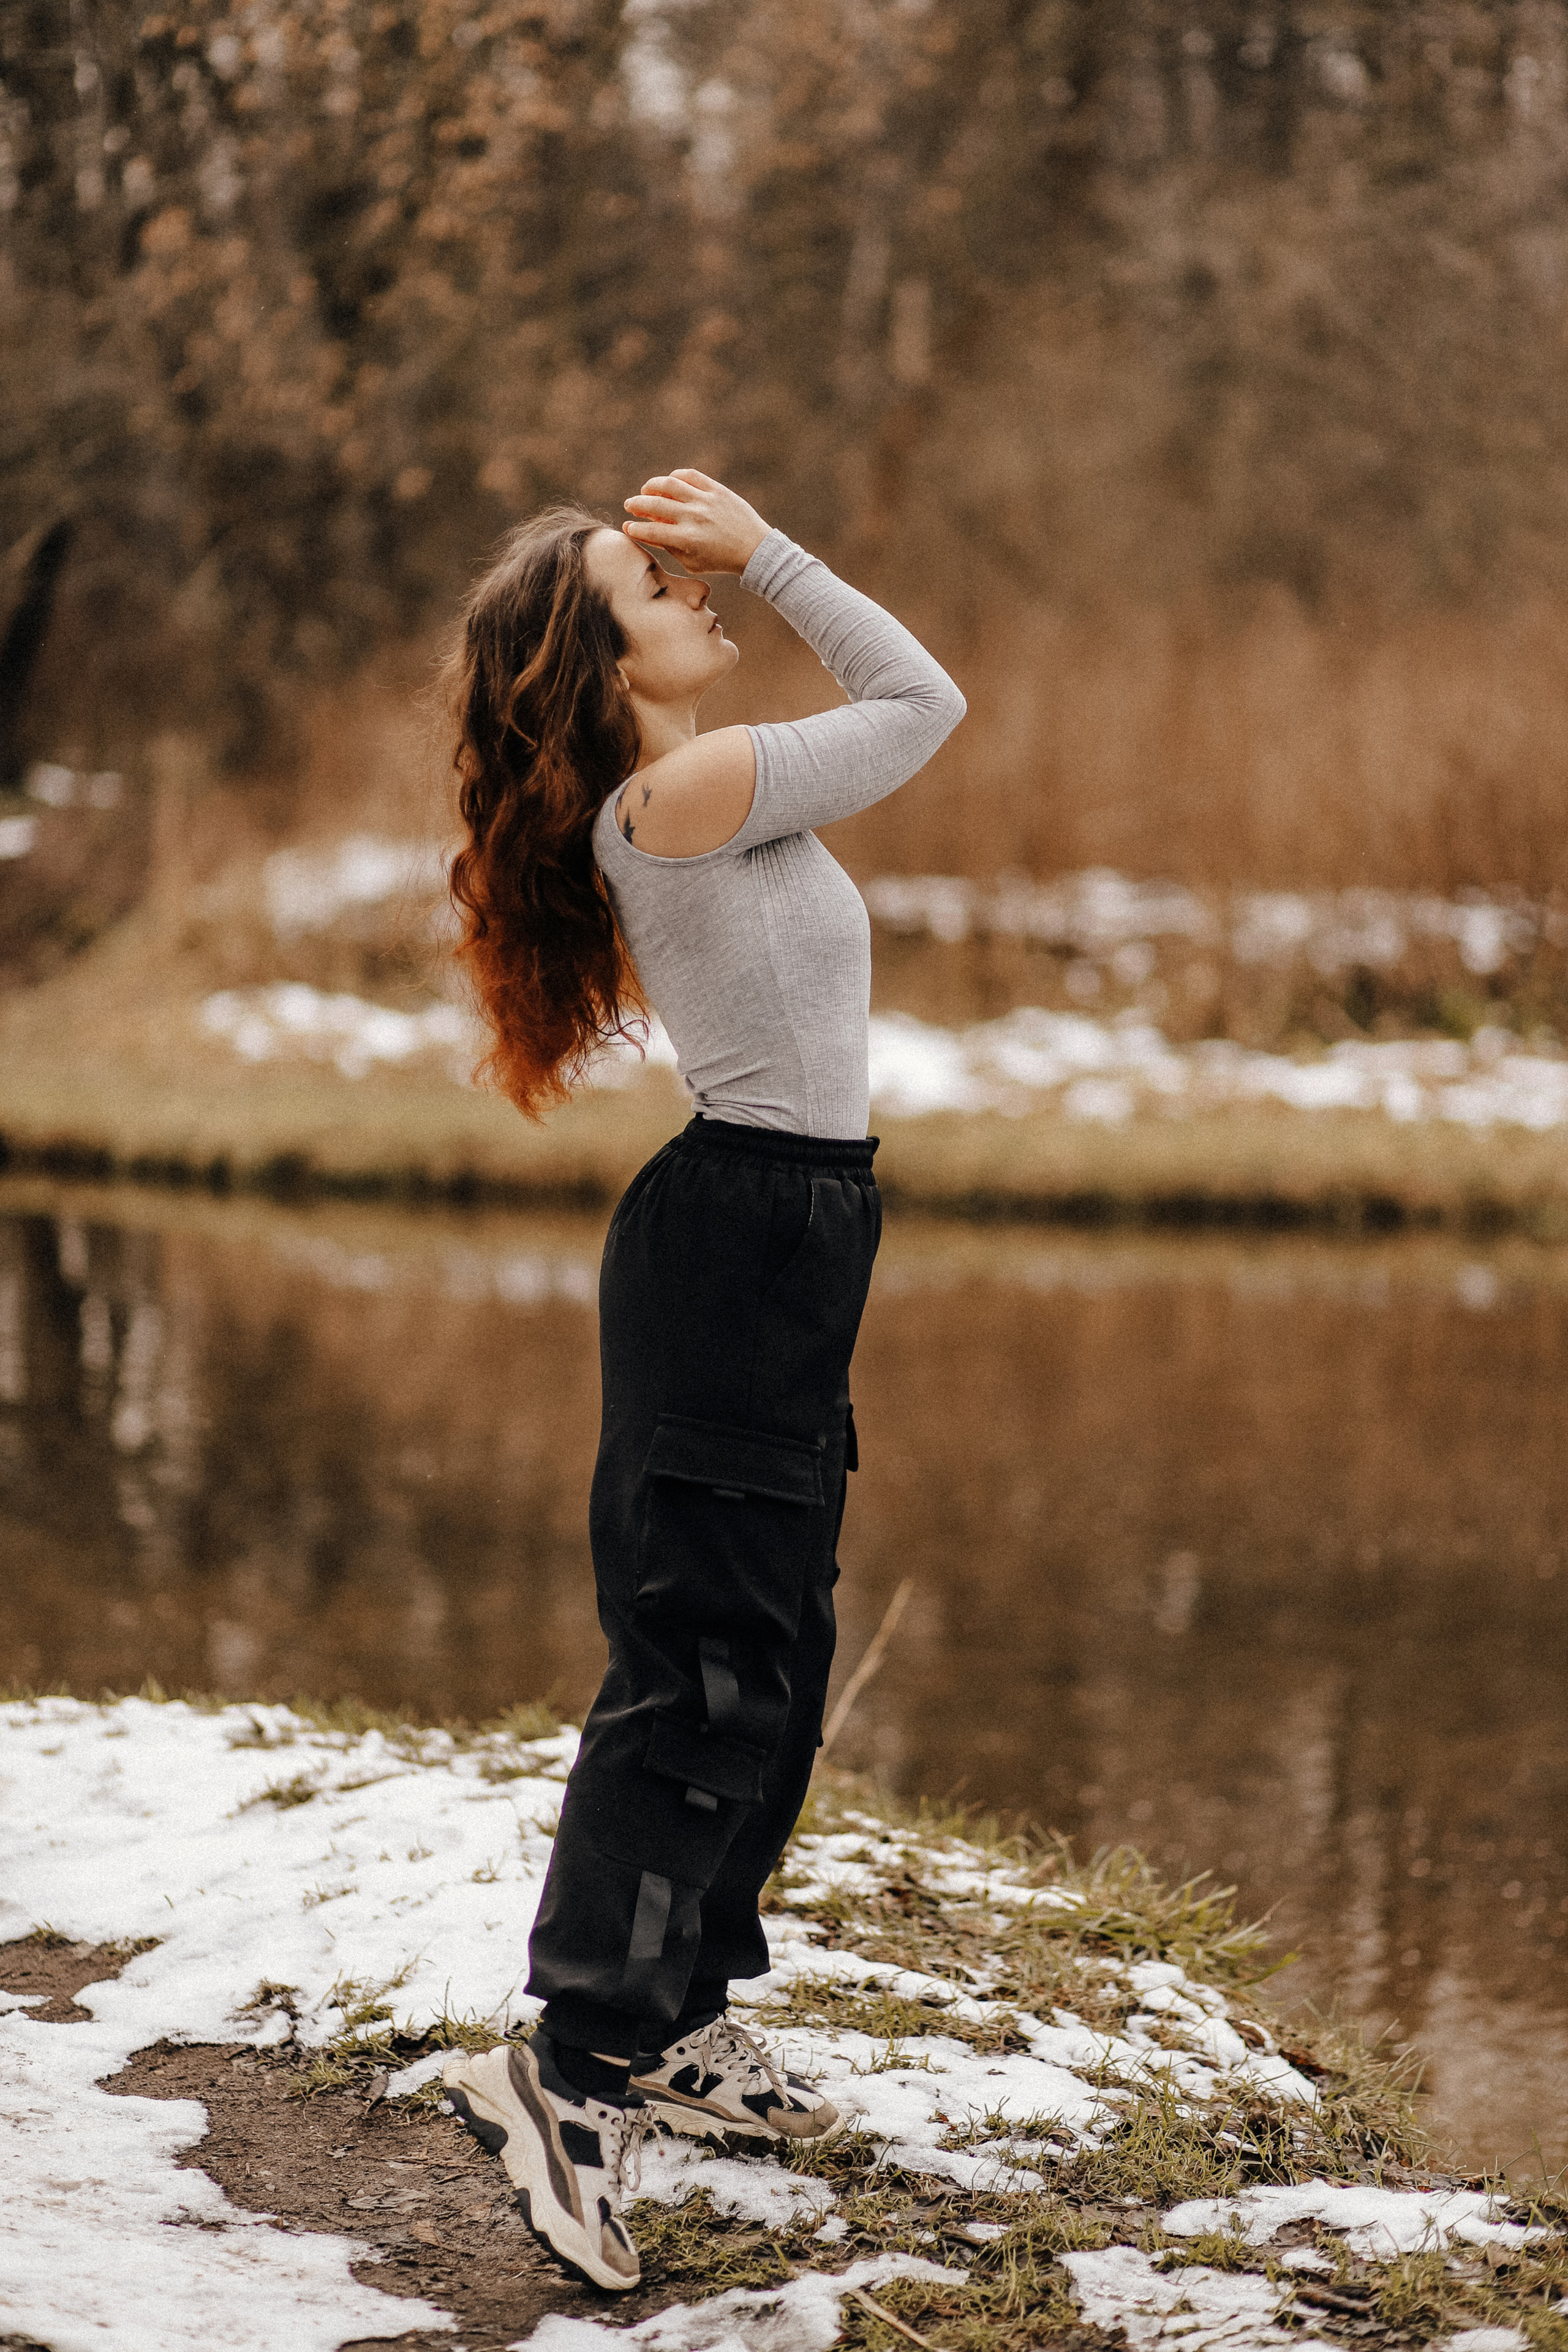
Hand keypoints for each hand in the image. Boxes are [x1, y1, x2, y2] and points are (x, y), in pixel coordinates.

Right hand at [622, 471, 770, 574]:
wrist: (754, 549)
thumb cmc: (720, 560)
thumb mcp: (692, 563)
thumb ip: (669, 547)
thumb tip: (648, 532)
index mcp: (686, 539)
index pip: (650, 530)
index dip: (634, 528)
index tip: (627, 527)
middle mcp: (693, 517)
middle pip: (654, 504)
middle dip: (636, 504)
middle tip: (630, 505)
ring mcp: (705, 501)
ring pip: (669, 484)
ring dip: (652, 485)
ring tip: (645, 490)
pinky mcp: (717, 490)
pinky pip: (690, 475)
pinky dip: (675, 477)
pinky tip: (669, 483)